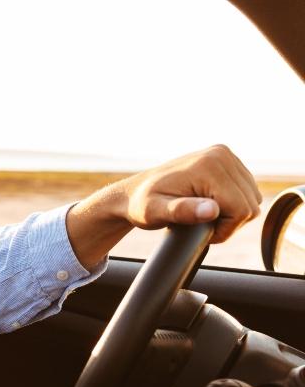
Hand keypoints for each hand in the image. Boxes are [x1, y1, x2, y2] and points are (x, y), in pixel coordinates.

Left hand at [67, 145, 261, 266]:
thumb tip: (211, 210)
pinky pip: (246, 191)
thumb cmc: (142, 206)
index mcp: (209, 165)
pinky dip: (233, 203)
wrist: (134, 193)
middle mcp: (221, 155)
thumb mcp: (156, 213)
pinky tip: (209, 206)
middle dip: (229, 222)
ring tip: (202, 216)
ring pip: (252, 198)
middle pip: (250, 204)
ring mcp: (225, 155)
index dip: (225, 229)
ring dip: (231, 213)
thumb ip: (182, 211)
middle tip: (200, 225)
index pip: (241, 209)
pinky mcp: (226, 161)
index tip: (202, 232)